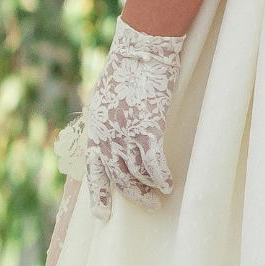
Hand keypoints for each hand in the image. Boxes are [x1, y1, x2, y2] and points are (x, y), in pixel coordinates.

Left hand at [84, 17, 184, 220]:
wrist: (142, 48)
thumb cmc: (128, 65)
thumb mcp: (106, 95)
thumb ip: (106, 119)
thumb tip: (111, 135)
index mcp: (96, 128)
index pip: (93, 171)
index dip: (99, 196)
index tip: (103, 217)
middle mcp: (107, 136)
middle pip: (119, 178)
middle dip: (134, 195)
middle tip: (150, 205)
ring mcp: (127, 134)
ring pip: (138, 174)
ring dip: (151, 188)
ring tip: (163, 194)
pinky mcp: (149, 129)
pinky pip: (155, 164)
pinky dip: (163, 177)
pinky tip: (170, 183)